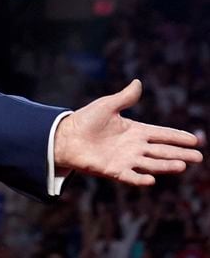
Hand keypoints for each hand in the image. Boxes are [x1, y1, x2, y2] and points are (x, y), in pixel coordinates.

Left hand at [54, 79, 202, 185]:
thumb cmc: (85, 120)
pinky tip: (151, 179)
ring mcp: (125, 160)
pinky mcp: (113, 170)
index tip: (195, 139)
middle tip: (198, 157)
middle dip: (180, 154)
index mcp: (134, 131)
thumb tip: (137, 82)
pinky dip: (140, 179)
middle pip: (162, 151)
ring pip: (151, 164)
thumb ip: (124, 98)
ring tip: (182, 166)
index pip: (161, 134)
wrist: (65, 136)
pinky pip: (130, 177)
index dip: (177, 137)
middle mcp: (134, 147)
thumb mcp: (107, 105)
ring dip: (166, 166)